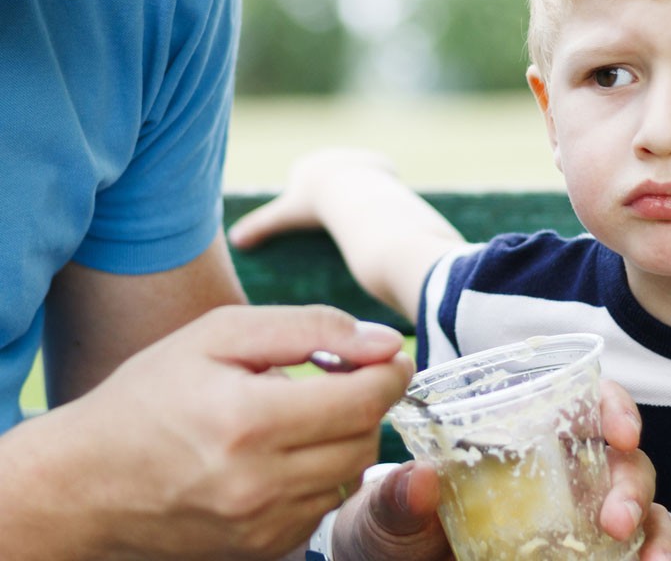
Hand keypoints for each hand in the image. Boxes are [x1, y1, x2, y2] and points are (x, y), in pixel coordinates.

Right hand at [6, 304, 411, 559]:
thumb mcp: (221, 334)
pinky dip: (323, 472)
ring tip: (309, 410)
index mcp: (249, 422)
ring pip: (351, 475)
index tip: (389, 352)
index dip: (389, 370)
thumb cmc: (152, 393)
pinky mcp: (259, 552)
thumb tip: (382, 340)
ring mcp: (259, 528)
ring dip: (348, 436)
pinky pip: (324, 506)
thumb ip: (310, 328)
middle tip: (344, 375)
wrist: (84, 483)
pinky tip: (289, 449)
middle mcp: (258, 486)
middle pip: (365, 439)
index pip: (363, 399)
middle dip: (369, 400)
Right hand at [228, 148, 396, 248]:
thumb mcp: (283, 217)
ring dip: (358, 193)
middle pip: (331, 181)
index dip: (310, 204)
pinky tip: (379, 207)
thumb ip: (259, 227)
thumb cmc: (314, 204)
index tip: (315, 221)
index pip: (305, 186)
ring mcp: (356, 157)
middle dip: (334, 198)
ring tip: (360, 218)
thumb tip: (233, 241)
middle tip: (339, 222)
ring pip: (357, 179)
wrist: (353, 191)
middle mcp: (331, 156)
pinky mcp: (381, 163)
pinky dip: (380, 192)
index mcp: (307, 165)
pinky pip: (380, 180)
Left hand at [331, 379, 670, 560]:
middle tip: (616, 518)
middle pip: (622, 458)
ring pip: (642, 508)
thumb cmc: (392, 526)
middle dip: (633, 481)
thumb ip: (398, 496)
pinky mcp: (583, 558)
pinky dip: (653, 557)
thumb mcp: (386, 512)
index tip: (620, 432)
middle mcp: (560, 472)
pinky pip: (634, 554)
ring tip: (651, 560)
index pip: (584, 402)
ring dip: (654, 528)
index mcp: (522, 436)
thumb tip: (421, 480)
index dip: (614, 407)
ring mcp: (576, 520)